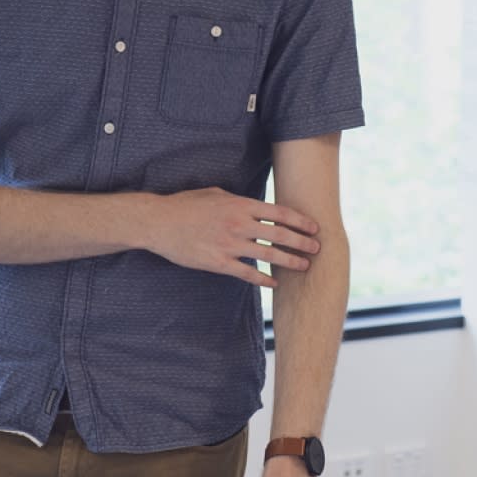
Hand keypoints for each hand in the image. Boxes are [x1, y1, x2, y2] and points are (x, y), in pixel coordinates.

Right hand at [146, 188, 318, 287]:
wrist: (159, 223)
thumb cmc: (186, 205)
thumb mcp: (215, 193)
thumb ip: (238, 200)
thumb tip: (256, 206)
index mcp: (239, 204)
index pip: (278, 212)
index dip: (300, 220)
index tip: (314, 227)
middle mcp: (238, 224)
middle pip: (279, 234)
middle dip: (302, 242)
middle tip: (317, 248)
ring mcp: (229, 244)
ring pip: (268, 255)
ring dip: (290, 261)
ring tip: (304, 266)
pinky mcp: (218, 263)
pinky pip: (247, 273)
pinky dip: (264, 279)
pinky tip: (275, 283)